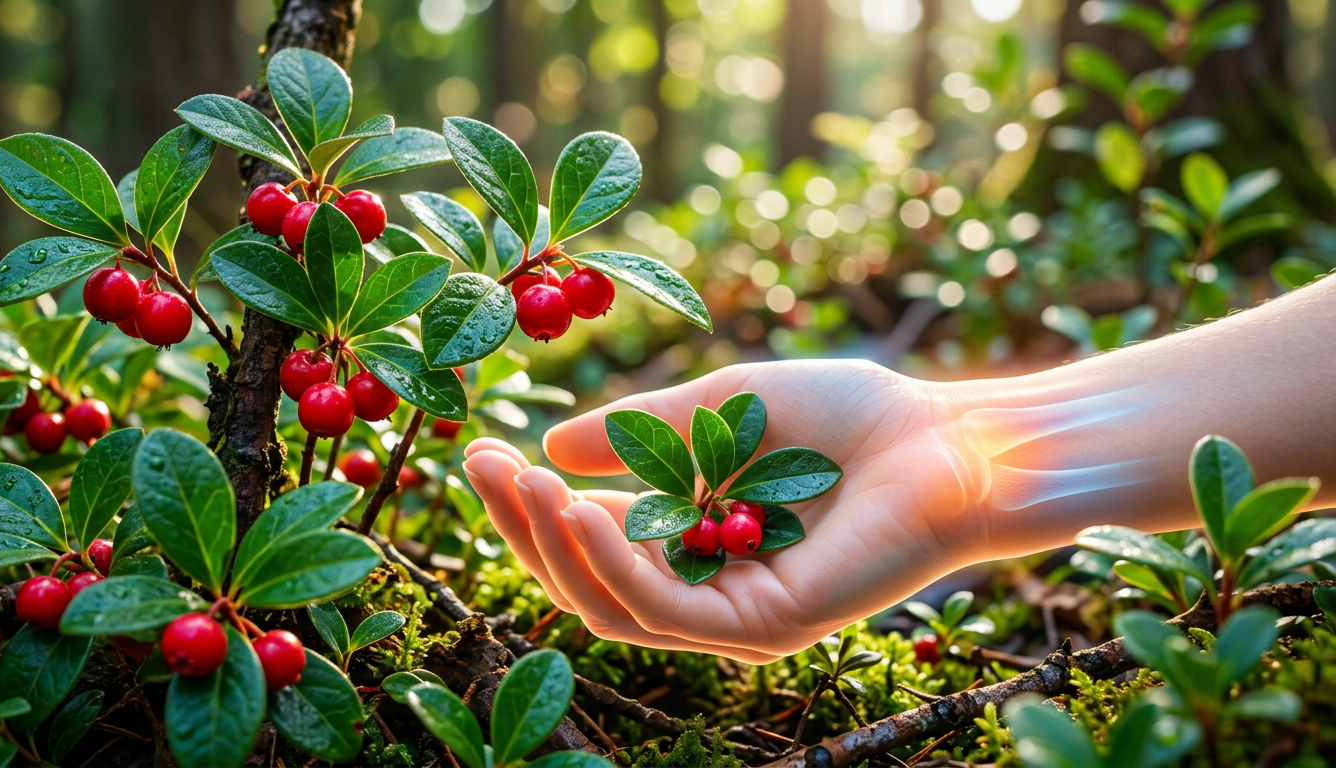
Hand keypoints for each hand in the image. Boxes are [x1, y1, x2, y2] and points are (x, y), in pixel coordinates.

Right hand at [463, 360, 984, 662]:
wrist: (946, 437)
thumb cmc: (848, 418)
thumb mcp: (719, 411)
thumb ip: (639, 435)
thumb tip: (549, 446)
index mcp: (693, 545)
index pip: (593, 545)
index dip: (532, 505)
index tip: (483, 450)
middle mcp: (709, 591)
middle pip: (590, 583)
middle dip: (528, 529)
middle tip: (484, 466)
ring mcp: (737, 616)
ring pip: (615, 608)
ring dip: (558, 547)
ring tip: (522, 485)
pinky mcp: (767, 625)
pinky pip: (667, 611)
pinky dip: (615, 563)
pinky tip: (581, 512)